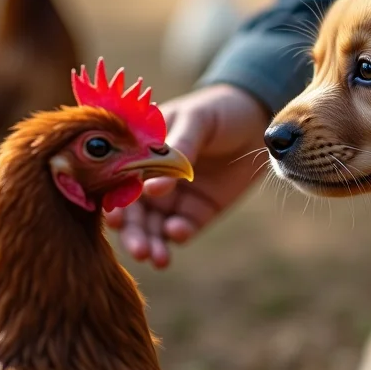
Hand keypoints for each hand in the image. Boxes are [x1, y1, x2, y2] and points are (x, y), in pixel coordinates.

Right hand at [105, 84, 270, 267]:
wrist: (256, 120)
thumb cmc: (217, 111)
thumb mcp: (196, 121)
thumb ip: (177, 149)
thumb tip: (152, 189)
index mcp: (140, 154)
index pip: (118, 182)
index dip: (113, 201)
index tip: (115, 217)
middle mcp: (150, 180)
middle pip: (133, 213)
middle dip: (133, 234)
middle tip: (139, 250)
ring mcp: (173, 198)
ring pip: (153, 228)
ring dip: (151, 243)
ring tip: (157, 258)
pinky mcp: (196, 212)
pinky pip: (181, 230)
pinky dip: (177, 235)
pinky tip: (179, 232)